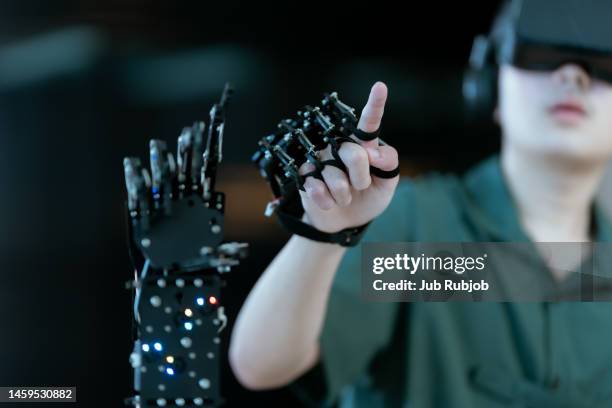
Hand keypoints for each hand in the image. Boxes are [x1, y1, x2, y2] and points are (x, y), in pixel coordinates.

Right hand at [298, 82, 399, 232]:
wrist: (345, 221)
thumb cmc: (368, 197)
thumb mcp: (388, 183)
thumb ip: (389, 162)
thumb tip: (371, 152)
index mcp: (363, 145)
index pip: (369, 123)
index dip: (375, 105)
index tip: (380, 87)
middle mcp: (339, 146)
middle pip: (354, 154)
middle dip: (361, 178)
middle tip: (361, 187)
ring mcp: (321, 160)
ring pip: (336, 177)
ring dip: (345, 195)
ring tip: (345, 197)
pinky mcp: (305, 175)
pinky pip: (317, 188)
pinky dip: (328, 201)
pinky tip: (329, 202)